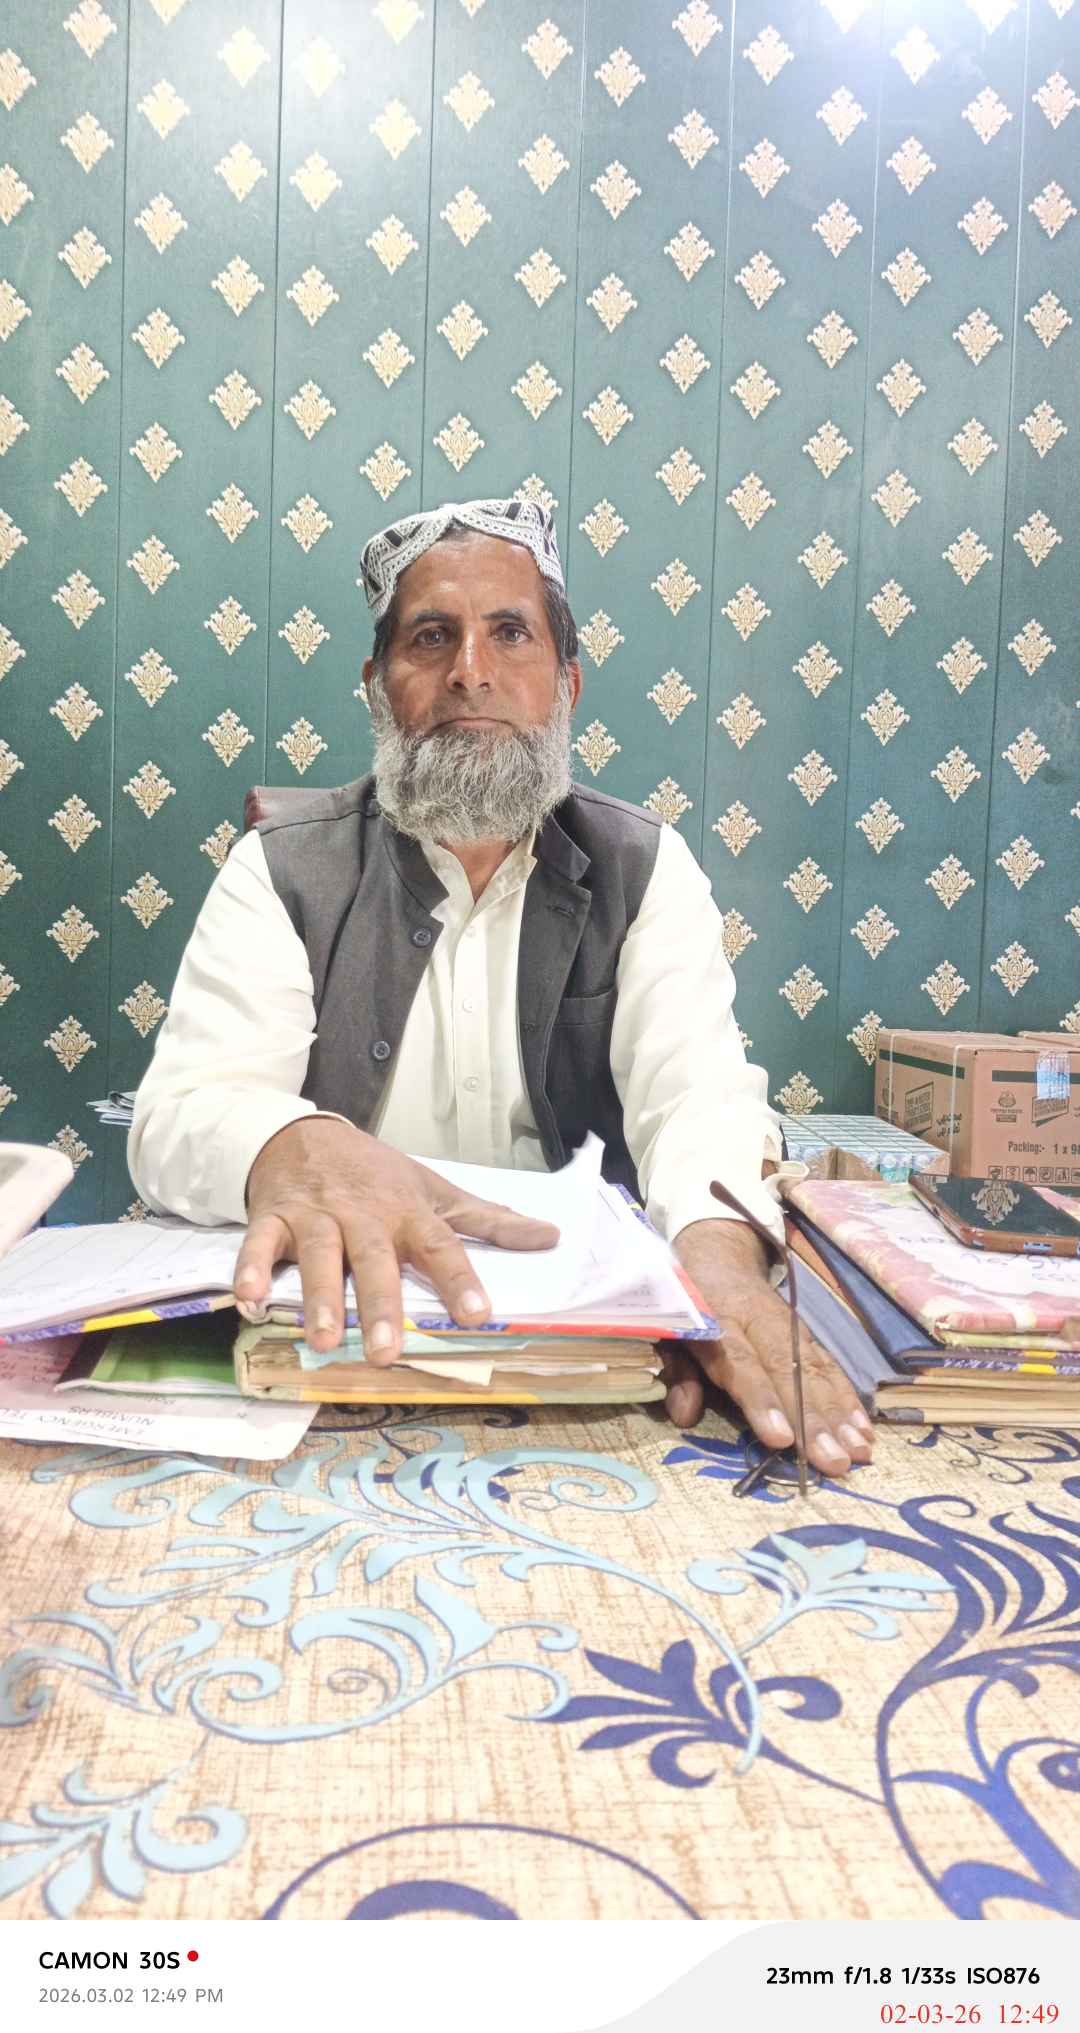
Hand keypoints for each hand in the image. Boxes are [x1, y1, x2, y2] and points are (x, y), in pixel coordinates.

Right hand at [234, 1116, 558, 1362]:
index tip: (477, 1314)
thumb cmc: (376, 1174)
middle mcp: (363, 1215)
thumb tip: (549, 1237)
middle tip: (387, 1351)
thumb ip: (488, 1220)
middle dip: (381, 1304)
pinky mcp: (273, 1217)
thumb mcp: (433, 1190)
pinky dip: (250, 1270)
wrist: (305, 1133)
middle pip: (375, 1259)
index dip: (459, 1279)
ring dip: (319, 1296)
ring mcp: (316, 1215)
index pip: (439, 1246)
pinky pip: (259, 1244)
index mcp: (407, 1212)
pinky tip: (248, 1300)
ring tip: (324, 1339)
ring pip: (318, 1255)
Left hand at [665, 1218, 873, 1477]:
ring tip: (858, 1451)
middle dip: (813, 1420)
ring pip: (815, 1371)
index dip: (762, 1401)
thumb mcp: (668, 1331)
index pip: (742, 1363)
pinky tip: (863, 1428)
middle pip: (788, 1372)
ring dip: (838, 1414)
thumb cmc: (687, 1303)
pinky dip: (847, 1397)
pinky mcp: (807, 1335)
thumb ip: (677, 1372)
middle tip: (834, 1461)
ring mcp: (789, 1327)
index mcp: (718, 1320)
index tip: (780, 1439)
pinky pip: (829, 1366)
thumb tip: (685, 1415)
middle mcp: (760, 1323)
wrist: (718, 1255)